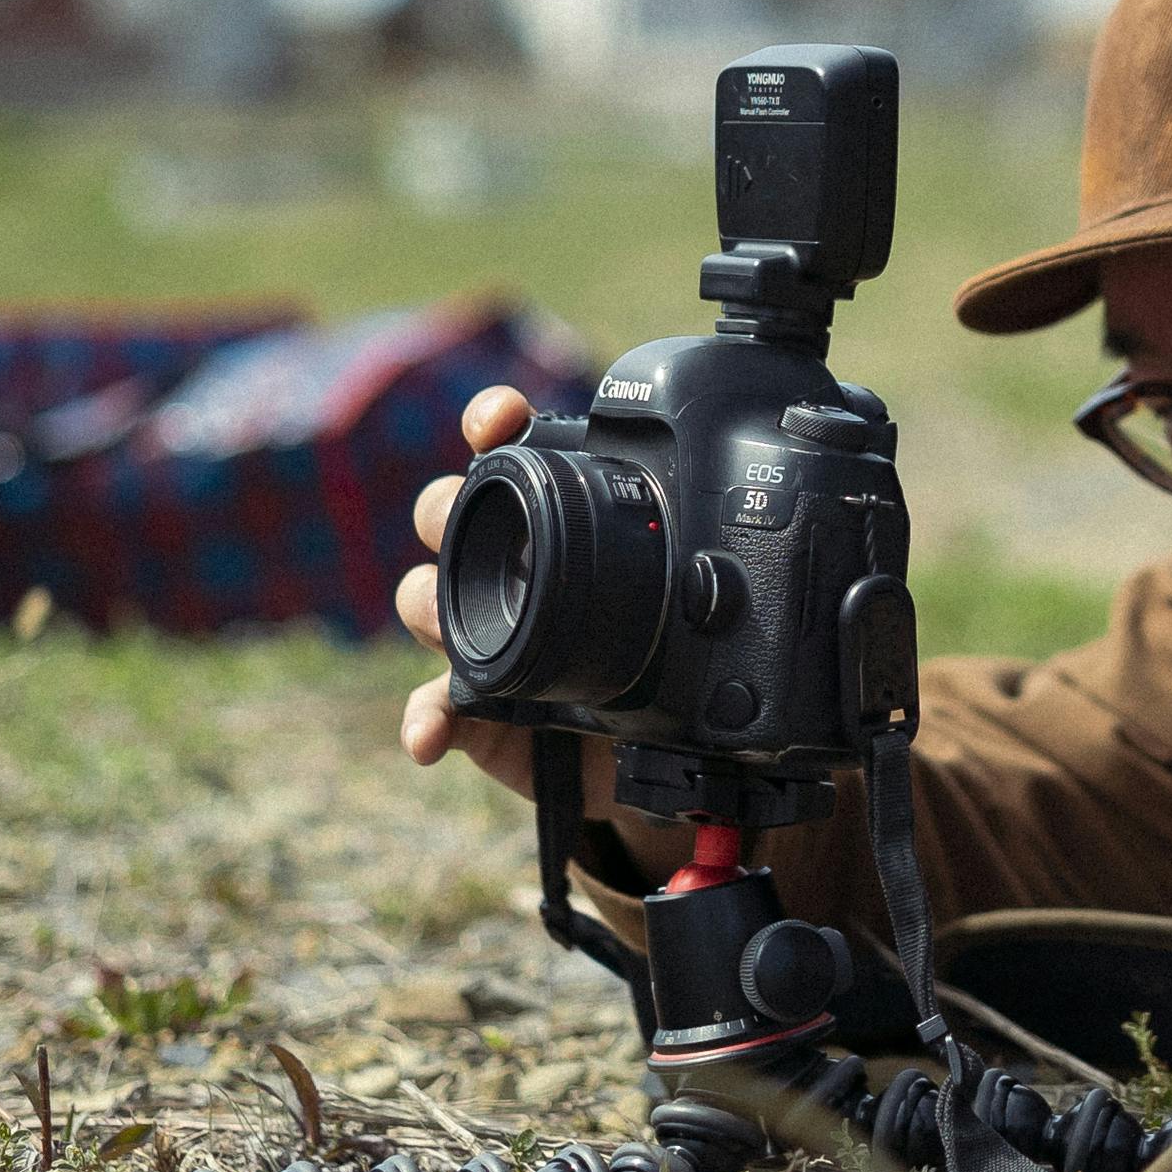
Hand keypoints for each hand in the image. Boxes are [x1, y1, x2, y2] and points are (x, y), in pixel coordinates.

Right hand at [394, 388, 692, 877]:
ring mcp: (484, 634)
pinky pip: (437, 706)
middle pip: (446, 513)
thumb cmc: (669, 663)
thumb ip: (705, 570)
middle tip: (460, 516)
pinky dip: (429, 719)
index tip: (500, 418)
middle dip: (444, 508)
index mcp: (559, 524)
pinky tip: (431, 734)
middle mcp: (512, 568)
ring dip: (430, 607)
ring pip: (428, 598)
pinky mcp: (474, 706)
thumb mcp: (692, 607)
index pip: (511, 454)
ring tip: (452, 626)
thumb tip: (744, 545)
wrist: (655, 753)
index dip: (494, 424)